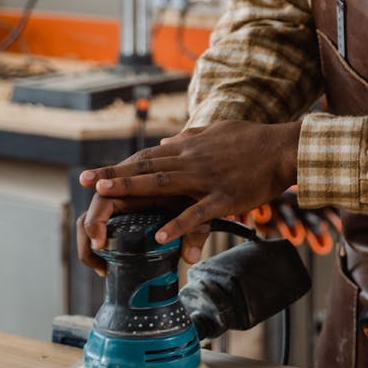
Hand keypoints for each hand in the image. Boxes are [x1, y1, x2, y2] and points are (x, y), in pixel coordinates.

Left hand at [78, 119, 300, 269]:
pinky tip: (157, 236)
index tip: (93, 174)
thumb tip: (164, 142)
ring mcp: (207, 179)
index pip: (146, 157)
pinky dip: (176, 224)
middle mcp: (192, 161)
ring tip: (105, 197)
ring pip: (163, 184)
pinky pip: (197, 213)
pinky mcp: (225, 198)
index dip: (119, 166)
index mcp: (190, 148)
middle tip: (85, 182)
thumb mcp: (216, 131)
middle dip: (114, 176)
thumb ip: (189, 137)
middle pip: (146, 168)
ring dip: (132, 189)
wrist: (283, 148)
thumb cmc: (253, 139)